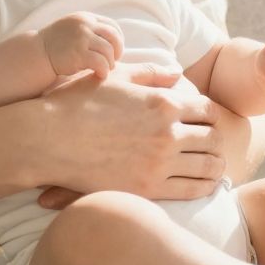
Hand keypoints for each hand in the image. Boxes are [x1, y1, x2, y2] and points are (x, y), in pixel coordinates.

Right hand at [31, 63, 224, 208]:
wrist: (49, 140)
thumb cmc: (79, 103)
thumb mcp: (117, 78)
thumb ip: (151, 73)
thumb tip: (177, 74)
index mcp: (163, 103)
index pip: (208, 110)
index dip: (211, 115)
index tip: (205, 120)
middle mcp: (167, 134)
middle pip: (213, 139)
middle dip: (215, 140)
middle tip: (212, 144)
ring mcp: (158, 164)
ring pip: (208, 167)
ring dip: (215, 165)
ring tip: (213, 166)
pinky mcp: (146, 189)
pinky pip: (191, 191)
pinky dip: (204, 187)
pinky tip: (203, 184)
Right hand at [38, 12, 122, 78]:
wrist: (37, 53)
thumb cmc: (57, 45)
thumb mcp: (74, 28)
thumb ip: (90, 29)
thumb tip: (114, 39)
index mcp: (85, 17)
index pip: (112, 26)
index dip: (118, 40)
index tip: (114, 51)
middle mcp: (85, 25)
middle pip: (114, 37)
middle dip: (117, 51)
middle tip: (113, 62)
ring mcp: (82, 38)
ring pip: (109, 51)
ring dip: (110, 63)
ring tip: (105, 69)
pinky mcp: (79, 54)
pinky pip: (101, 62)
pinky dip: (104, 70)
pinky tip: (100, 75)